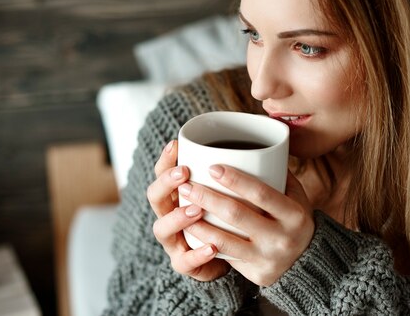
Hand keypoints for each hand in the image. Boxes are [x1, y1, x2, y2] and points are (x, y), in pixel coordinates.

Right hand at [146, 140, 229, 280]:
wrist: (234, 256)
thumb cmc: (230, 217)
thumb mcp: (231, 191)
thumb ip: (233, 173)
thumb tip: (255, 143)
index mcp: (177, 194)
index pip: (162, 172)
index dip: (165, 159)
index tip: (176, 145)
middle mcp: (169, 215)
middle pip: (154, 197)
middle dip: (166, 183)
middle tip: (184, 173)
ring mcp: (175, 241)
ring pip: (162, 229)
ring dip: (177, 217)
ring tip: (196, 209)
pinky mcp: (186, 264)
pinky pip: (185, 262)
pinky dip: (197, 254)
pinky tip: (211, 247)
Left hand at [179, 165, 314, 285]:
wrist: (308, 263)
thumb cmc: (295, 221)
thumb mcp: (297, 197)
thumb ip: (278, 175)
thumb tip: (254, 147)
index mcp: (293, 213)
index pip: (260, 193)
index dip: (235, 179)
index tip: (212, 167)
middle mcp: (281, 237)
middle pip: (237, 214)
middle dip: (207, 197)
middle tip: (187, 184)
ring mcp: (267, 257)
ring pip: (224, 239)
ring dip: (197, 222)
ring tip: (181, 206)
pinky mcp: (256, 273)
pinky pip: (225, 256)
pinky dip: (204, 242)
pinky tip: (190, 229)